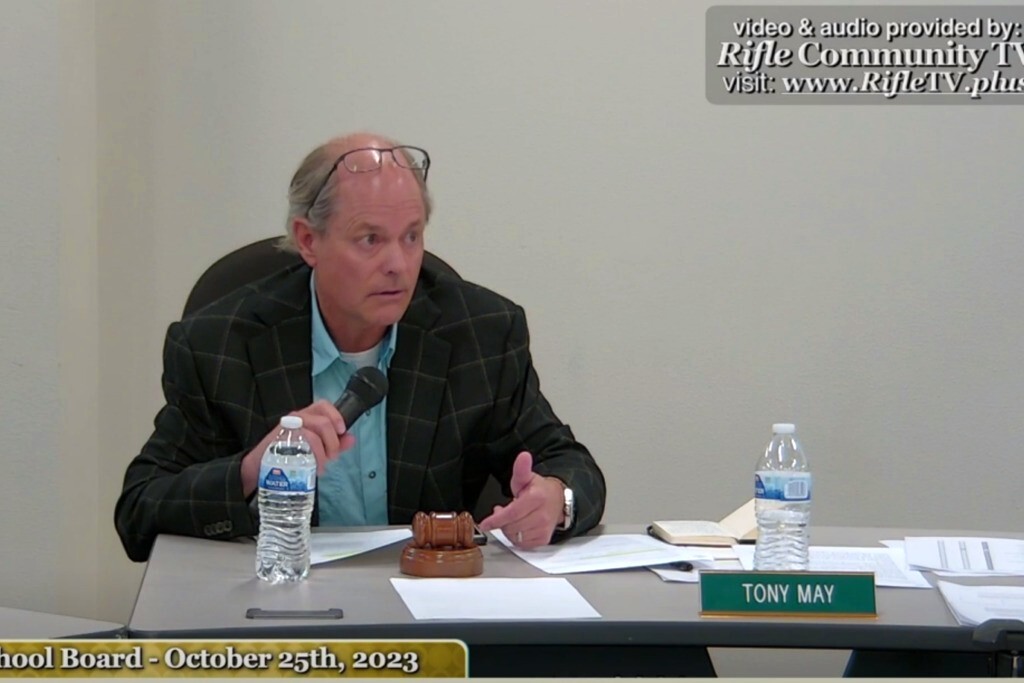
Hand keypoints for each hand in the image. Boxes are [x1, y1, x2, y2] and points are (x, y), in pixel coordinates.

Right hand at [240, 400, 355, 495]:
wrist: (258, 467)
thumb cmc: (286, 456)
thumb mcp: (313, 448)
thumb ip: (333, 443)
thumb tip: (351, 439)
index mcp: (305, 416)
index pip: (323, 405)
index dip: (336, 416)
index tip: (342, 431)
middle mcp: (296, 418)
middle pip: (324, 423)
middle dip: (332, 443)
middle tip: (330, 457)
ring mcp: (287, 428)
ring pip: (315, 435)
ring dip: (323, 454)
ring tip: (320, 466)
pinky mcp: (280, 440)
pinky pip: (303, 446)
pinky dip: (313, 459)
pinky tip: (312, 468)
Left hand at [478, 451, 565, 548]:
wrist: (557, 501)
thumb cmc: (539, 490)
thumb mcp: (526, 478)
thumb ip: (521, 469)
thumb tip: (523, 456)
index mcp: (536, 497)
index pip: (512, 513)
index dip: (496, 519)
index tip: (485, 523)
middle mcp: (542, 515)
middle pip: (511, 526)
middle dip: (502, 521)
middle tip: (502, 512)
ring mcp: (544, 529)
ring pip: (515, 536)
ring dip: (509, 529)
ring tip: (512, 518)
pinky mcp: (543, 539)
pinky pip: (522, 544)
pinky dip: (517, 537)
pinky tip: (519, 527)